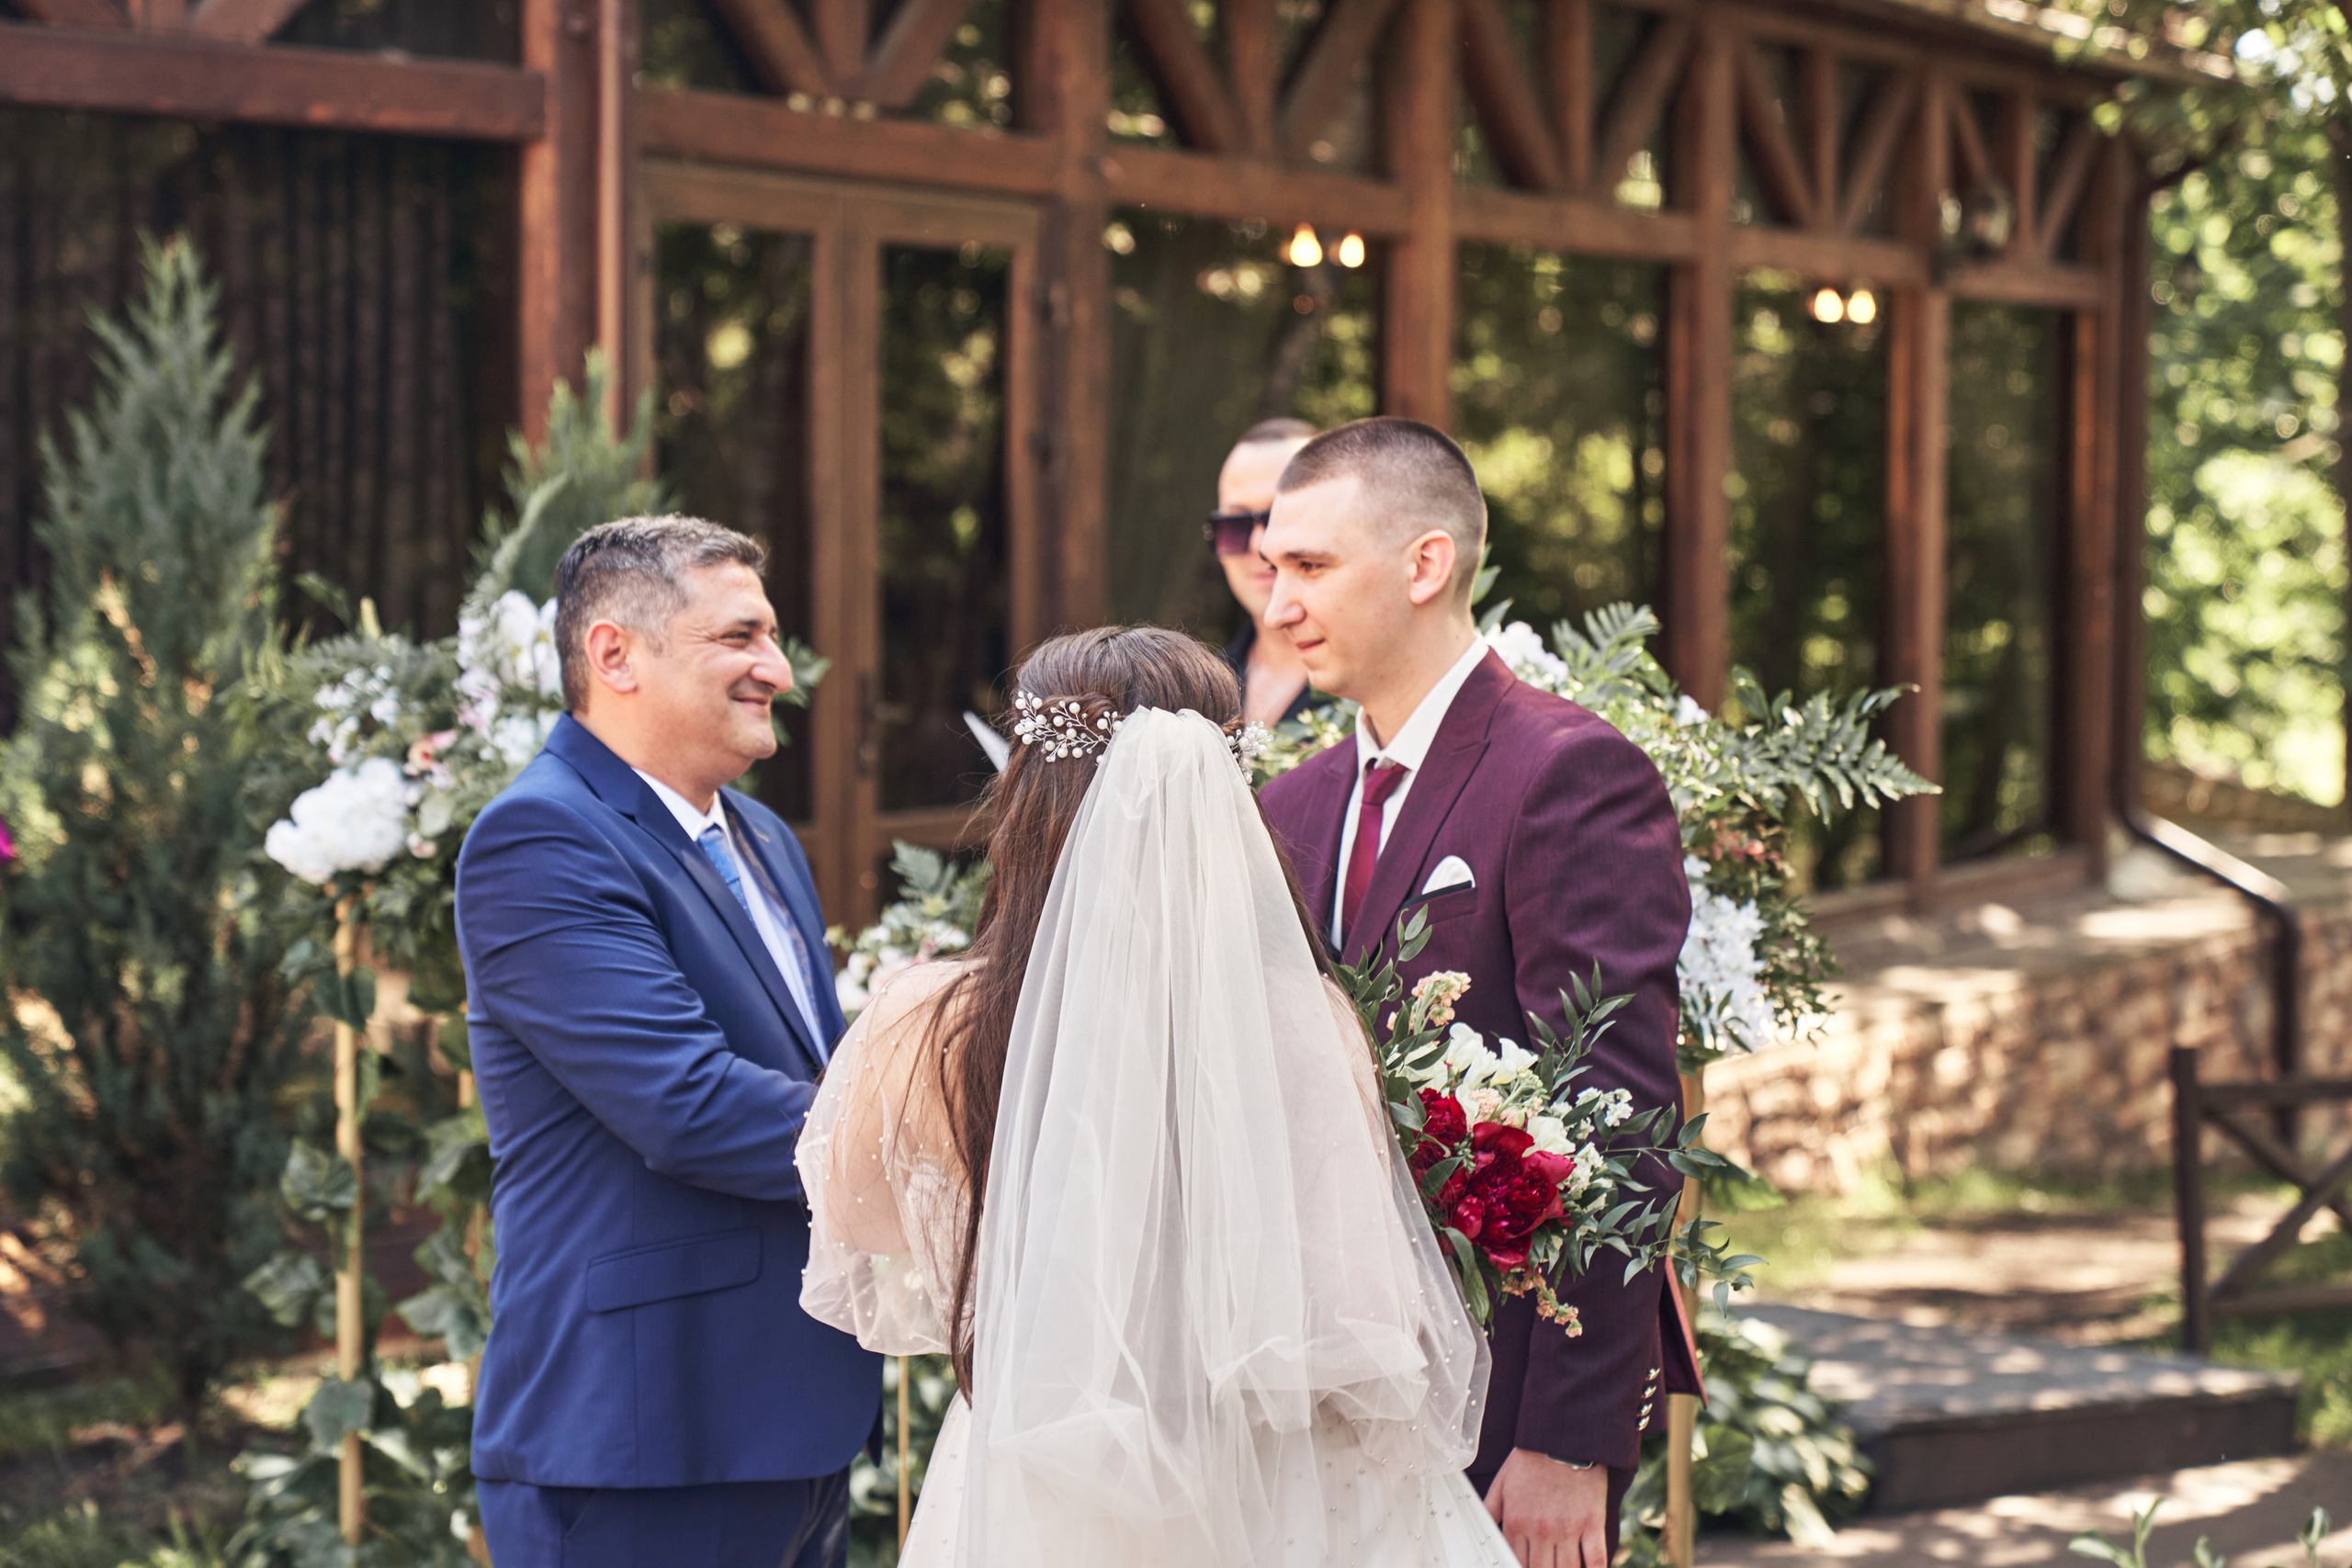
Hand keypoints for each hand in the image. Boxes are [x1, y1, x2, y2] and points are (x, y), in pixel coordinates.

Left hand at [1483, 1446, 1608, 1567]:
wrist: (1564, 1437)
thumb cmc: (1532, 1458)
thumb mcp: (1503, 1481)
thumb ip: (1490, 1509)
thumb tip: (1482, 1529)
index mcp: (1517, 1522)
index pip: (1515, 1563)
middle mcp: (1542, 1531)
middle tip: (1543, 1567)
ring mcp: (1568, 1529)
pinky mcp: (1592, 1523)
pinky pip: (1596, 1558)